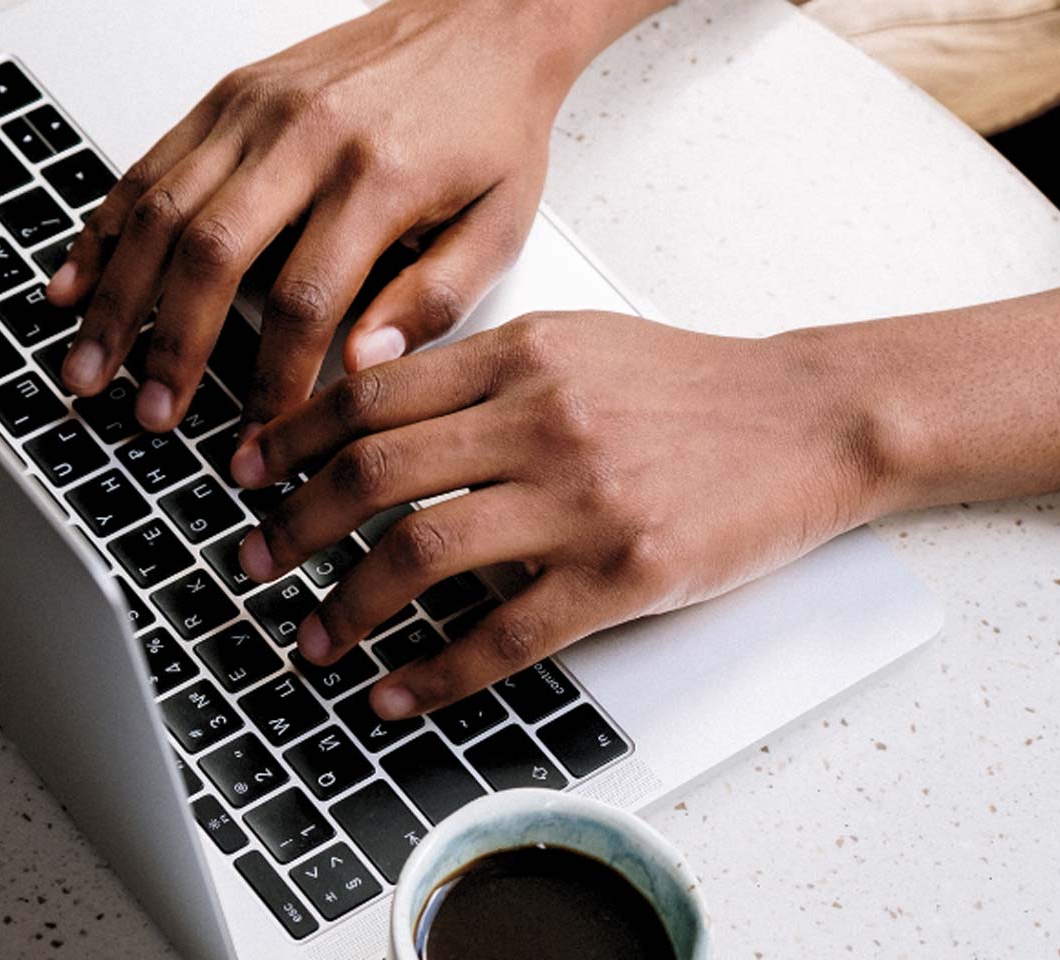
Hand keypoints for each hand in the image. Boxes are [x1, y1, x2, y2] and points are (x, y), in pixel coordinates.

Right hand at [44, 0, 642, 430]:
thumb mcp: (499, 223)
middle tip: (147, 414)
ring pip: (160, 209)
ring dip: (116, 298)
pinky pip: (149, 165)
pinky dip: (103, 229)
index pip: (306, 301)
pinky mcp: (229, 95)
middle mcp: (306, 136)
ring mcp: (257, 109)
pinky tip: (77, 282)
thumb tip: (363, 370)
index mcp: (378, 176)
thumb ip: (436, 301)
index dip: (272, 380)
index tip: (260, 437)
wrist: (484, 20)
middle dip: (169, 347)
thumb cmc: (491, 125)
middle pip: (211, 254)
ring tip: (88, 367)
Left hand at [230, 312, 888, 717]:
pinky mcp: (624, 572)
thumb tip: (375, 403)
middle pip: (372, 474)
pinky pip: (502, 635)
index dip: (290, 438)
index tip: (247, 472)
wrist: (812, 420)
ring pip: (420, 553)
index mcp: (523, 353)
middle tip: (253, 562)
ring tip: (313, 640)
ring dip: (345, 607)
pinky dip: (432, 673)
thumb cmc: (698, 388)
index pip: (370, 394)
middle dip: (291, 527)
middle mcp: (542, 418)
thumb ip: (485, 368)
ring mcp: (583, 498)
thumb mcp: (583, 342)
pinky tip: (396, 692)